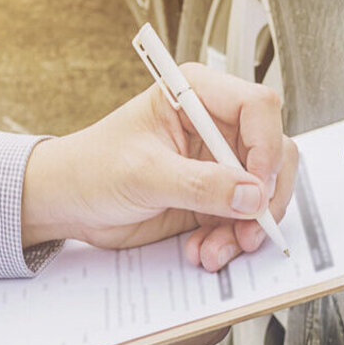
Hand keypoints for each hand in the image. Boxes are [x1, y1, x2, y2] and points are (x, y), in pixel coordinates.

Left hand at [21, 63, 297, 270]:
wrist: (70, 203)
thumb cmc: (91, 168)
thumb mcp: (144, 174)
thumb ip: (200, 184)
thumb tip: (251, 194)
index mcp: (196, 95)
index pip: (258, 107)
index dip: (266, 147)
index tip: (255, 186)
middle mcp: (215, 125)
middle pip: (274, 152)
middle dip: (264, 196)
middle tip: (249, 227)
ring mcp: (218, 163)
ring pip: (264, 192)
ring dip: (246, 227)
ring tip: (216, 249)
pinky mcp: (215, 196)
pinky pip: (244, 219)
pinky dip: (231, 240)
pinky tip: (204, 250)